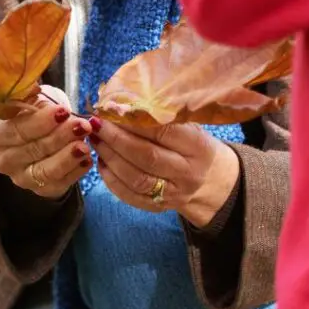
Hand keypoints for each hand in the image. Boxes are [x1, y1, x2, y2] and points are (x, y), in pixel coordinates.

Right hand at [0, 87, 92, 199]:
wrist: (35, 139)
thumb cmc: (32, 115)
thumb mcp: (30, 101)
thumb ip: (31, 96)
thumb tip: (35, 87)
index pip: (18, 130)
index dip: (41, 121)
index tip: (63, 111)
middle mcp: (5, 161)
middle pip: (34, 149)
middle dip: (61, 137)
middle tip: (83, 125)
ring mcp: (22, 178)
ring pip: (46, 171)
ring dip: (68, 157)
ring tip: (85, 146)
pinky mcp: (41, 190)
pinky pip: (59, 184)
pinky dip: (75, 172)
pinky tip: (87, 160)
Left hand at [90, 117, 239, 227]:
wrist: (213, 182)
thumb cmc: (195, 145)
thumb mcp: (190, 125)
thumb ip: (163, 116)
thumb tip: (122, 101)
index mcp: (197, 146)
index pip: (163, 132)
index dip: (134, 121)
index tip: (112, 108)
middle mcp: (187, 172)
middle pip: (146, 156)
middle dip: (116, 139)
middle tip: (97, 124)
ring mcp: (173, 193)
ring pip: (135, 178)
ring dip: (110, 158)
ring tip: (95, 140)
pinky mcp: (159, 207)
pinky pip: (130, 196)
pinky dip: (111, 179)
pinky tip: (101, 162)